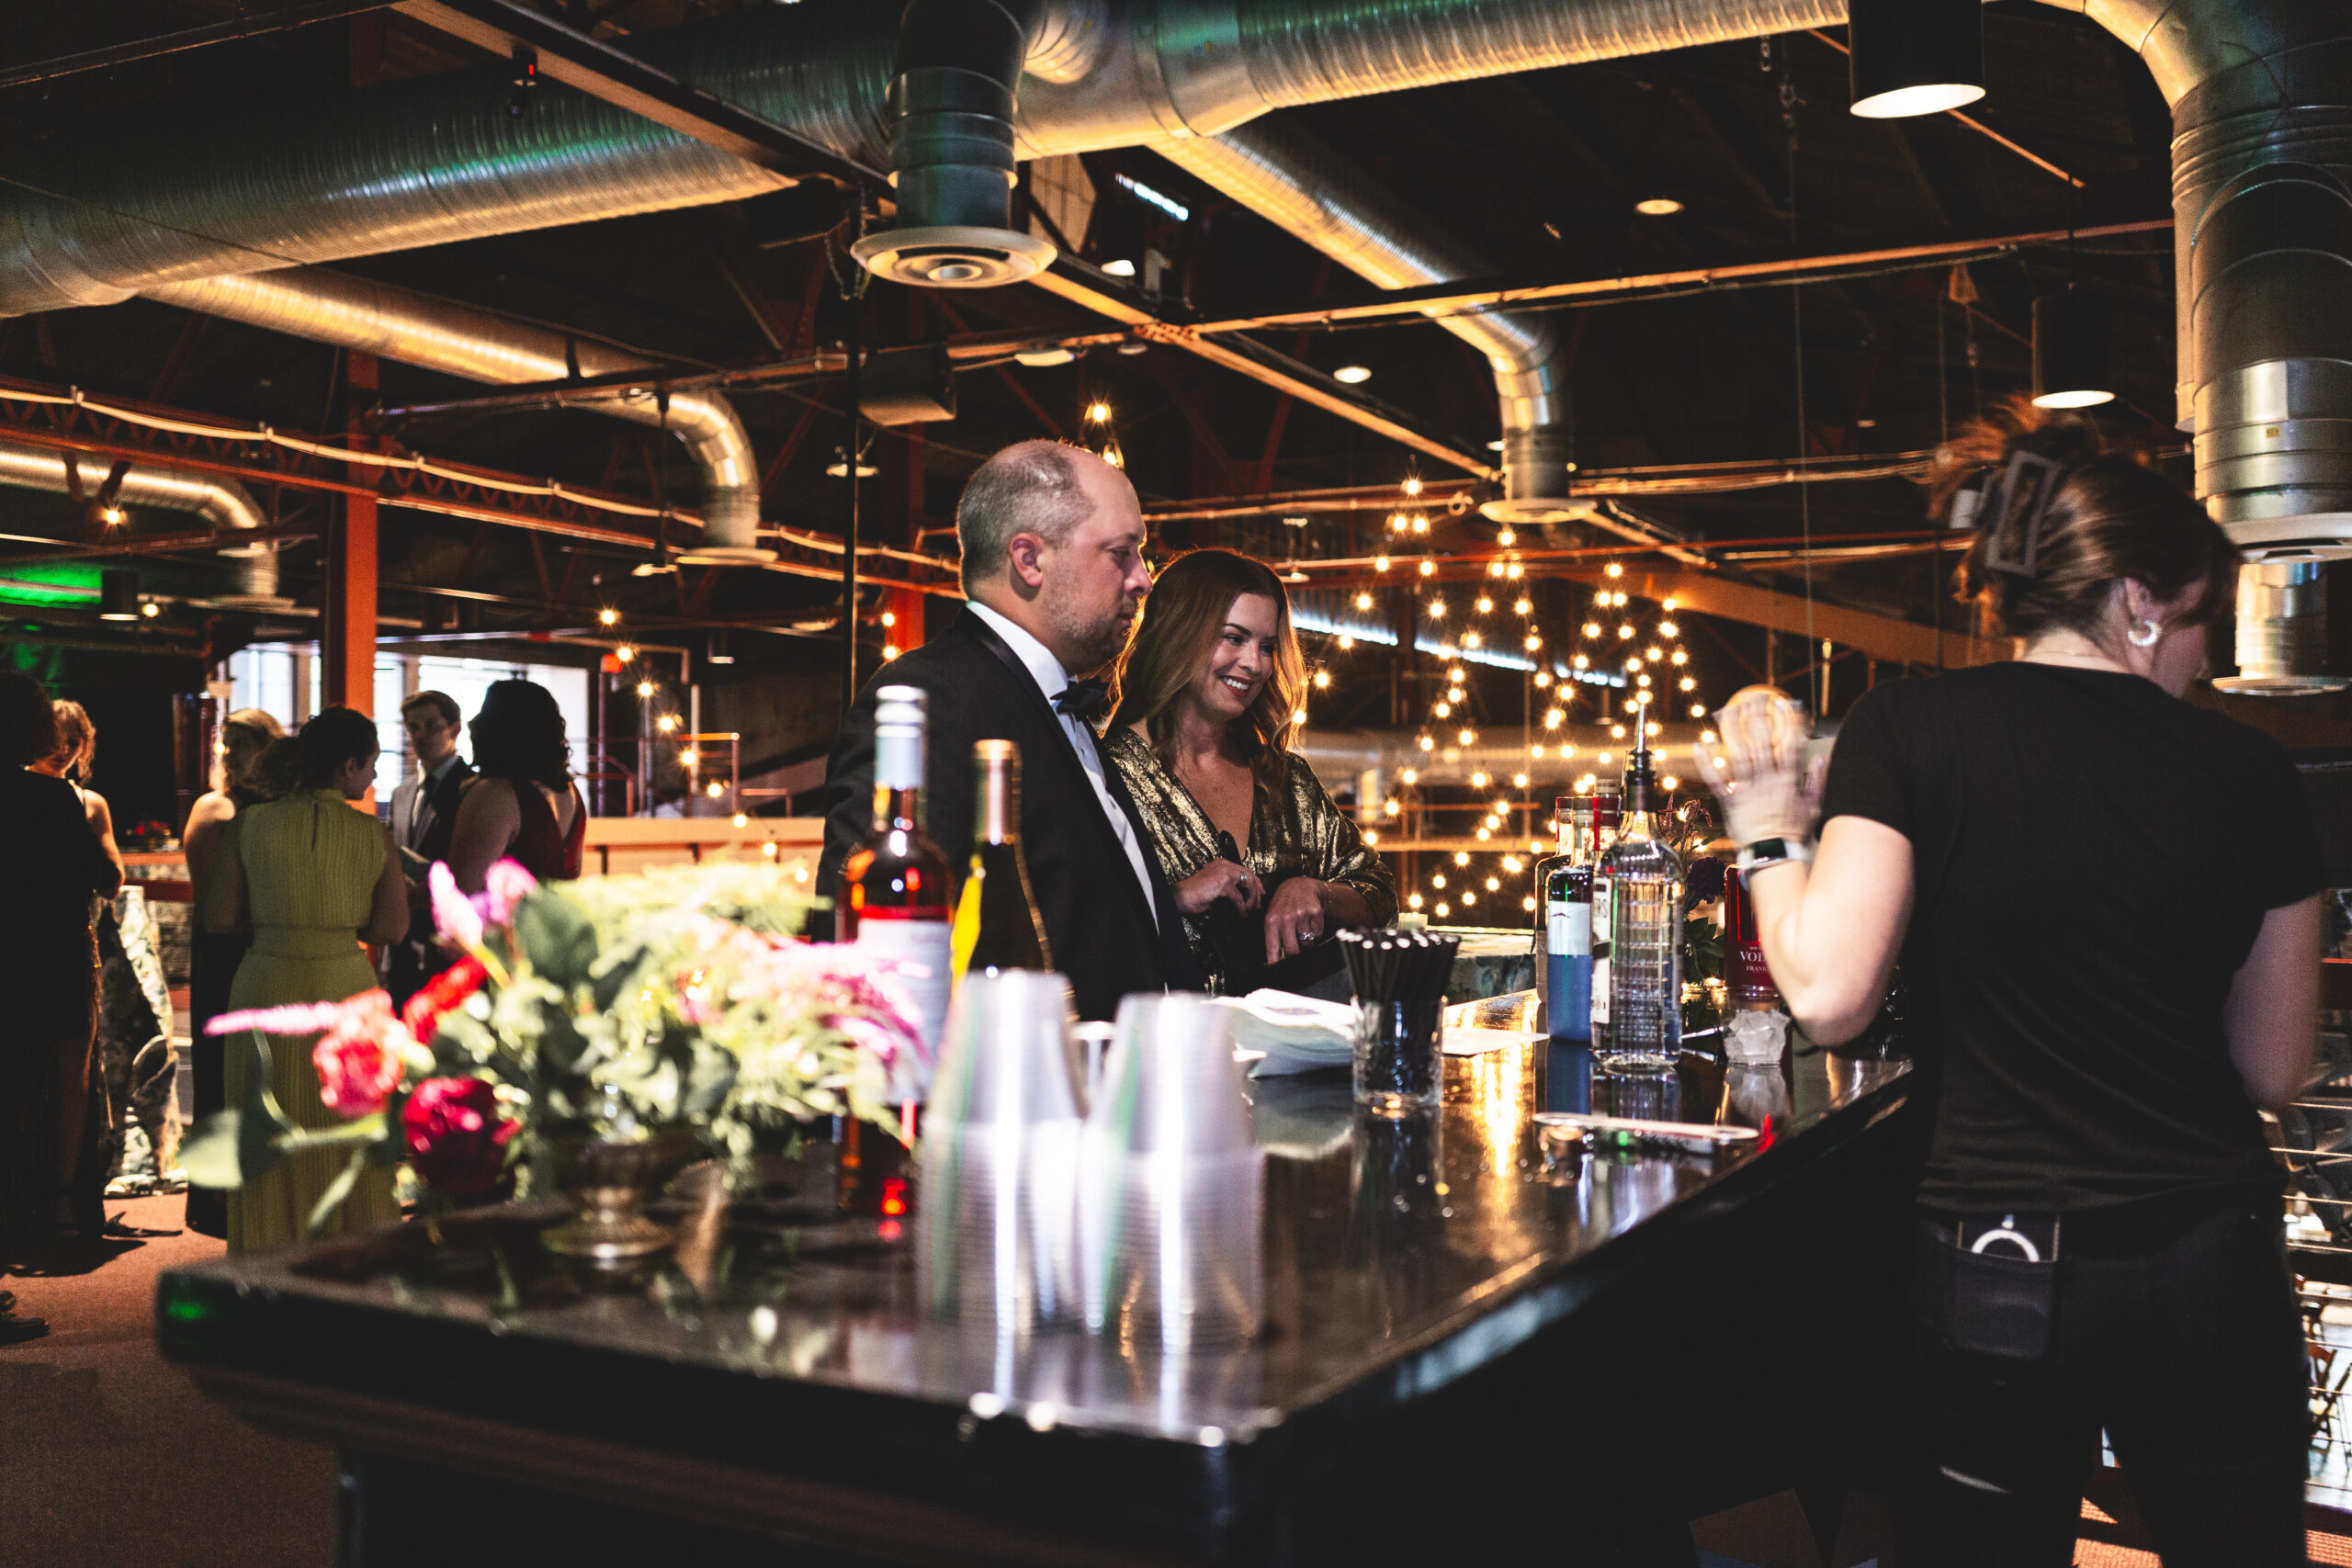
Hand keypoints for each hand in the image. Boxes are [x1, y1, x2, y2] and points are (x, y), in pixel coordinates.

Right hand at [1175, 858, 1262, 916]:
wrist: (1182, 897)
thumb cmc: (1196, 893)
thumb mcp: (1215, 884)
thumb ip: (1229, 884)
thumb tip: (1245, 895)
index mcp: (1223, 863)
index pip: (1245, 870)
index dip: (1256, 882)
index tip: (1261, 893)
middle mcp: (1225, 864)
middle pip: (1250, 876)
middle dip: (1257, 892)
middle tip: (1258, 905)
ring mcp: (1224, 873)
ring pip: (1248, 885)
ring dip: (1251, 900)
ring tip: (1250, 910)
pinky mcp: (1223, 883)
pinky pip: (1239, 898)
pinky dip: (1242, 908)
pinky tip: (1242, 914)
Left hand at [1264, 877, 1328, 962]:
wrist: (1298, 886)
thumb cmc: (1283, 906)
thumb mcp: (1272, 917)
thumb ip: (1273, 937)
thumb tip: (1276, 961)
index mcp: (1272, 921)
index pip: (1273, 947)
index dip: (1275, 962)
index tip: (1276, 971)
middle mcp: (1286, 918)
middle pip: (1293, 950)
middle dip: (1295, 953)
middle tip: (1295, 946)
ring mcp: (1301, 915)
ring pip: (1307, 943)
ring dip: (1305, 941)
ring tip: (1301, 928)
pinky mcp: (1315, 913)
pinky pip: (1317, 934)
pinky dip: (1315, 933)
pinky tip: (1309, 922)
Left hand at [1693, 686, 1824, 846]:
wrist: (1774, 857)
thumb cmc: (1794, 834)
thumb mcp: (1815, 808)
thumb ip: (1818, 782)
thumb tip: (1823, 759)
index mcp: (1788, 780)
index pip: (1788, 744)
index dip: (1787, 722)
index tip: (1784, 703)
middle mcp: (1766, 781)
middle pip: (1760, 742)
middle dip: (1756, 717)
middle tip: (1753, 697)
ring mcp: (1746, 790)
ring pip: (1737, 754)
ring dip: (1731, 731)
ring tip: (1726, 710)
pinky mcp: (1730, 801)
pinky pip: (1715, 779)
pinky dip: (1706, 762)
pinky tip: (1700, 744)